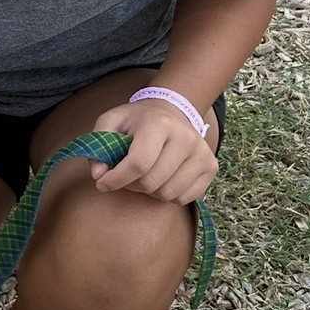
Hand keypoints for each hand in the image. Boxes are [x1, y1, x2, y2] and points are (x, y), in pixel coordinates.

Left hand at [89, 98, 216, 203]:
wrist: (171, 111)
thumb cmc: (137, 120)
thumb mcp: (112, 121)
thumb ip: (99, 145)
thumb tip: (99, 175)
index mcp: (159, 123)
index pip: (138, 163)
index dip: (117, 179)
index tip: (102, 183)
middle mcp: (186, 137)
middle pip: (151, 182)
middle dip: (130, 185)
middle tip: (125, 175)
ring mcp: (202, 153)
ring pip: (168, 193)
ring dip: (149, 192)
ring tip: (144, 175)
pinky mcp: (211, 167)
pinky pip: (184, 198)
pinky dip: (168, 195)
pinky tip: (162, 178)